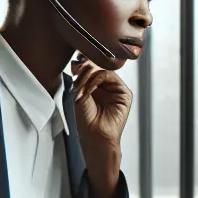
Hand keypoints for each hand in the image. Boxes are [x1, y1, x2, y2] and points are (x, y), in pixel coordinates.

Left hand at [71, 55, 130, 197]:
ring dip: (90, 74)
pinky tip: (90, 88)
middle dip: (86, 66)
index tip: (73, 64)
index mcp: (96, 87)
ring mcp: (116, 89)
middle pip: (98, 66)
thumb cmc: (86, 121)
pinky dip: (98, 78)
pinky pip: (111, 76)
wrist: (94, 135)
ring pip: (104, 69)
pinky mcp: (124, 94)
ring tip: (82, 85)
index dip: (82, 64)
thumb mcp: (79, 94)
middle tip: (76, 69)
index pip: (91, 68)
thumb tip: (81, 62)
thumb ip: (82, 79)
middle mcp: (106, 87)